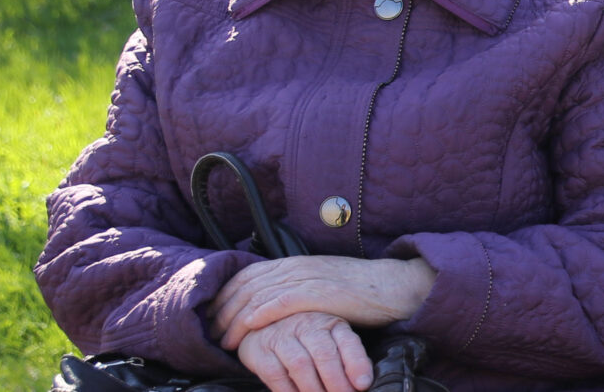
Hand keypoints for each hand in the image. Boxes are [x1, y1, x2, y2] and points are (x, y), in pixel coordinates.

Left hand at [211, 255, 437, 350]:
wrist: (395, 286)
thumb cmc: (361, 293)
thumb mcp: (323, 285)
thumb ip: (298, 290)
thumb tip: (273, 307)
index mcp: (295, 263)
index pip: (247, 275)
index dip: (224, 295)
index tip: (211, 317)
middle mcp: (296, 266)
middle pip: (245, 284)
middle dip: (222, 310)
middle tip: (208, 333)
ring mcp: (308, 277)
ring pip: (258, 294)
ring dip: (234, 318)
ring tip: (222, 340)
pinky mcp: (321, 293)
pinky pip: (282, 302)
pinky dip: (260, 314)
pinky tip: (247, 327)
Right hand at [235, 311, 370, 391]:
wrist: (260, 323)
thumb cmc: (305, 337)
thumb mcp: (329, 338)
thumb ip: (347, 356)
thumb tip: (363, 383)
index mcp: (330, 323)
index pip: (348, 342)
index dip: (357, 364)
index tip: (363, 385)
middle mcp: (306, 325)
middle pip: (324, 354)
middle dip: (336, 381)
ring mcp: (282, 336)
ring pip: (300, 364)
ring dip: (313, 389)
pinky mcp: (260, 351)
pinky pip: (275, 374)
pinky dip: (288, 391)